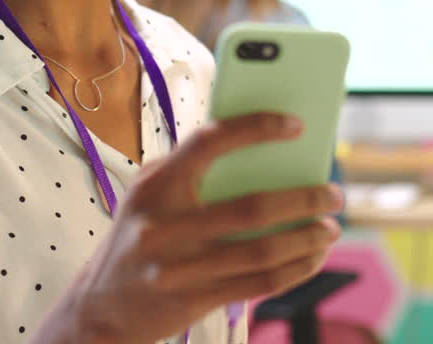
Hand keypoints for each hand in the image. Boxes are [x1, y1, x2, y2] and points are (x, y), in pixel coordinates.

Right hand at [35, 112, 343, 343]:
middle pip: (251, 208)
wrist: (98, 308)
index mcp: (155, 185)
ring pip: (261, 252)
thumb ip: (193, 169)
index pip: (209, 142)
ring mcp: (178, 268)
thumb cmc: (140, 235)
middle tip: (334, 193)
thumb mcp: (150, 194)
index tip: (297, 124)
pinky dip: (295, 269)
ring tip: (330, 228)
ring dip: (306, 238)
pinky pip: (258, 284)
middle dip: (303, 199)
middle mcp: (163, 226)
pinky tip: (313, 257)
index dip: (256, 128)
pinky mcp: (192, 301)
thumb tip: (268, 151)